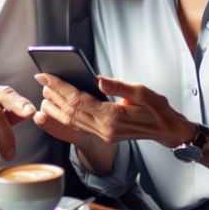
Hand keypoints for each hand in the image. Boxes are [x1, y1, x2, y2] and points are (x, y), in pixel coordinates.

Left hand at [34, 74, 196, 148]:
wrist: (168, 131)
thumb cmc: (158, 110)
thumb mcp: (144, 93)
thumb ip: (119, 86)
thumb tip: (97, 79)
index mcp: (112, 117)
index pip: (78, 100)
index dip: (59, 86)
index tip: (46, 74)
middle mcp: (104, 129)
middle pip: (70, 111)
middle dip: (53, 94)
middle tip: (40, 78)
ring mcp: (103, 134)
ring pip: (71, 121)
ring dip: (55, 107)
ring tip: (44, 92)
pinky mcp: (104, 135)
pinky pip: (78, 126)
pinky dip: (64, 117)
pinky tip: (57, 108)